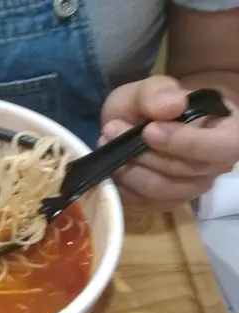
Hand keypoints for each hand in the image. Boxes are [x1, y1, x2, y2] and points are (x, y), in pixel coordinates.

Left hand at [100, 75, 238, 211]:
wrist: (143, 123)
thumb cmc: (155, 104)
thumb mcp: (151, 87)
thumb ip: (158, 92)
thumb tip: (172, 106)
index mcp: (228, 133)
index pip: (222, 148)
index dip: (185, 143)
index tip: (149, 130)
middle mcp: (214, 166)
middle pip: (184, 172)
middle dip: (143, 153)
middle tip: (111, 130)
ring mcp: (190, 188)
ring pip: (160, 190)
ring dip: (127, 168)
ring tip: (106, 142)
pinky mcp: (165, 203)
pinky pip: (142, 202)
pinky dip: (122, 184)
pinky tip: (112, 164)